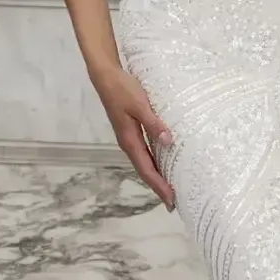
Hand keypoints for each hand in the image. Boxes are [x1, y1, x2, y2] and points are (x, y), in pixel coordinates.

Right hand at [92, 61, 174, 206]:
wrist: (106, 77)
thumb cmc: (123, 89)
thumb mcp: (140, 105)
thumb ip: (153, 123)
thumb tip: (168, 142)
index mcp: (129, 140)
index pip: (147, 169)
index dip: (159, 185)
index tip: (171, 199)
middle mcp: (128, 143)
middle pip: (145, 170)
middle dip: (158, 187)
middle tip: (173, 203)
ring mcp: (129, 137)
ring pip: (144, 162)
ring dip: (156, 176)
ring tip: (170, 188)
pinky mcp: (131, 130)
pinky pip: (144, 153)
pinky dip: (153, 163)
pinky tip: (162, 163)